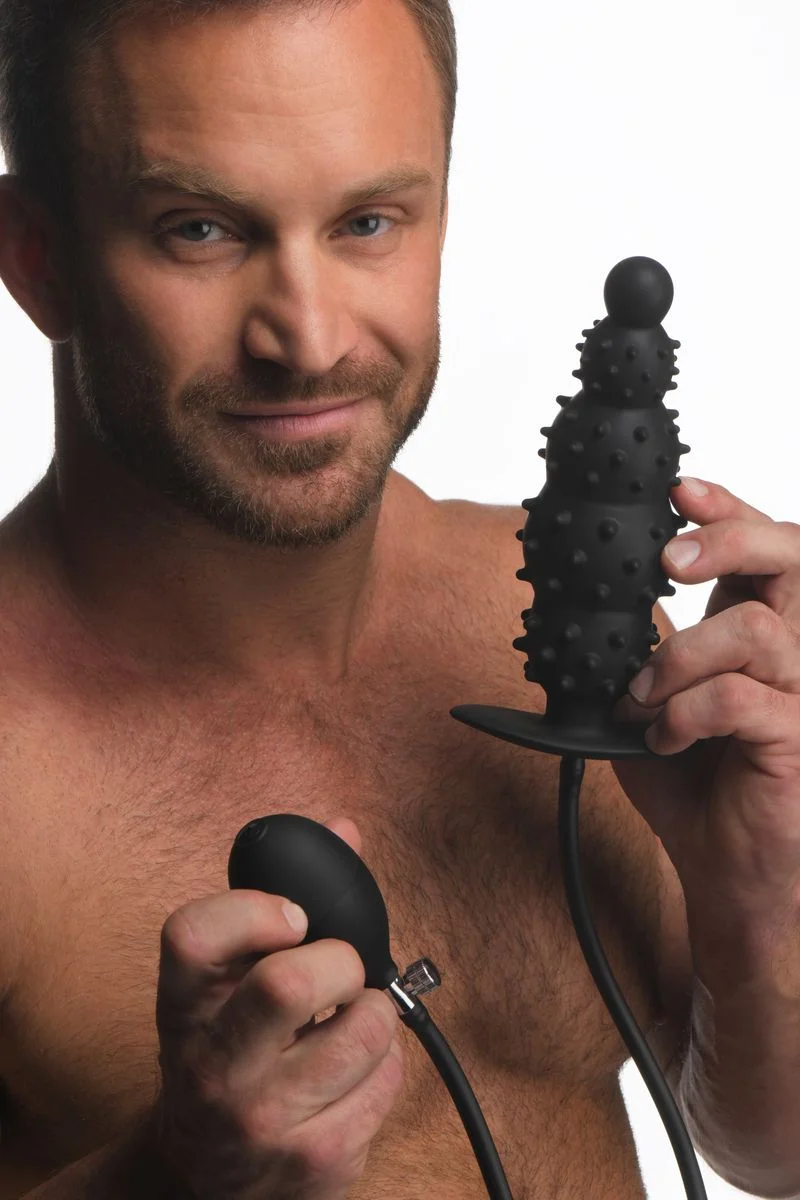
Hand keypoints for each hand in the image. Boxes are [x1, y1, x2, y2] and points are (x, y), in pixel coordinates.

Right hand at [149, 816, 403, 1199]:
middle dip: (341, 962)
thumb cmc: (227, 1053)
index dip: (253, 909)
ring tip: (348, 1024)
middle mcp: (211, 1065)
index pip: (193, 934)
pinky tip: (350, 1074)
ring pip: (363, 1028)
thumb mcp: (225, 983)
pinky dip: (385, 1063)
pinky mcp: (315, 1161)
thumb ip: (273, 903)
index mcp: (183, 1006)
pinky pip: (388, 1079)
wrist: (205, 1179)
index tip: (293, 916)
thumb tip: (344, 828)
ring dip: (374, 1012)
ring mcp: (261, 1120)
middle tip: (339, 974)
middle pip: (289, 983)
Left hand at [612, 477, 799, 912]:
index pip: (764, 547)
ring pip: (753, 627)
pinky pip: (740, 698)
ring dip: (678, 658)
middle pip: (793, 556)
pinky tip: (663, 738)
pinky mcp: (797, 740)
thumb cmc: (691, 787)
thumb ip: (633, 657)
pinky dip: (683, 713)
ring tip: (642, 700)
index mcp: (754, 632)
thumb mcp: (646, 707)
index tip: (678, 490)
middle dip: (728, 538)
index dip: (727, 509)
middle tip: (670, 561)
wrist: (722, 870)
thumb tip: (593, 610)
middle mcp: (790, 653)